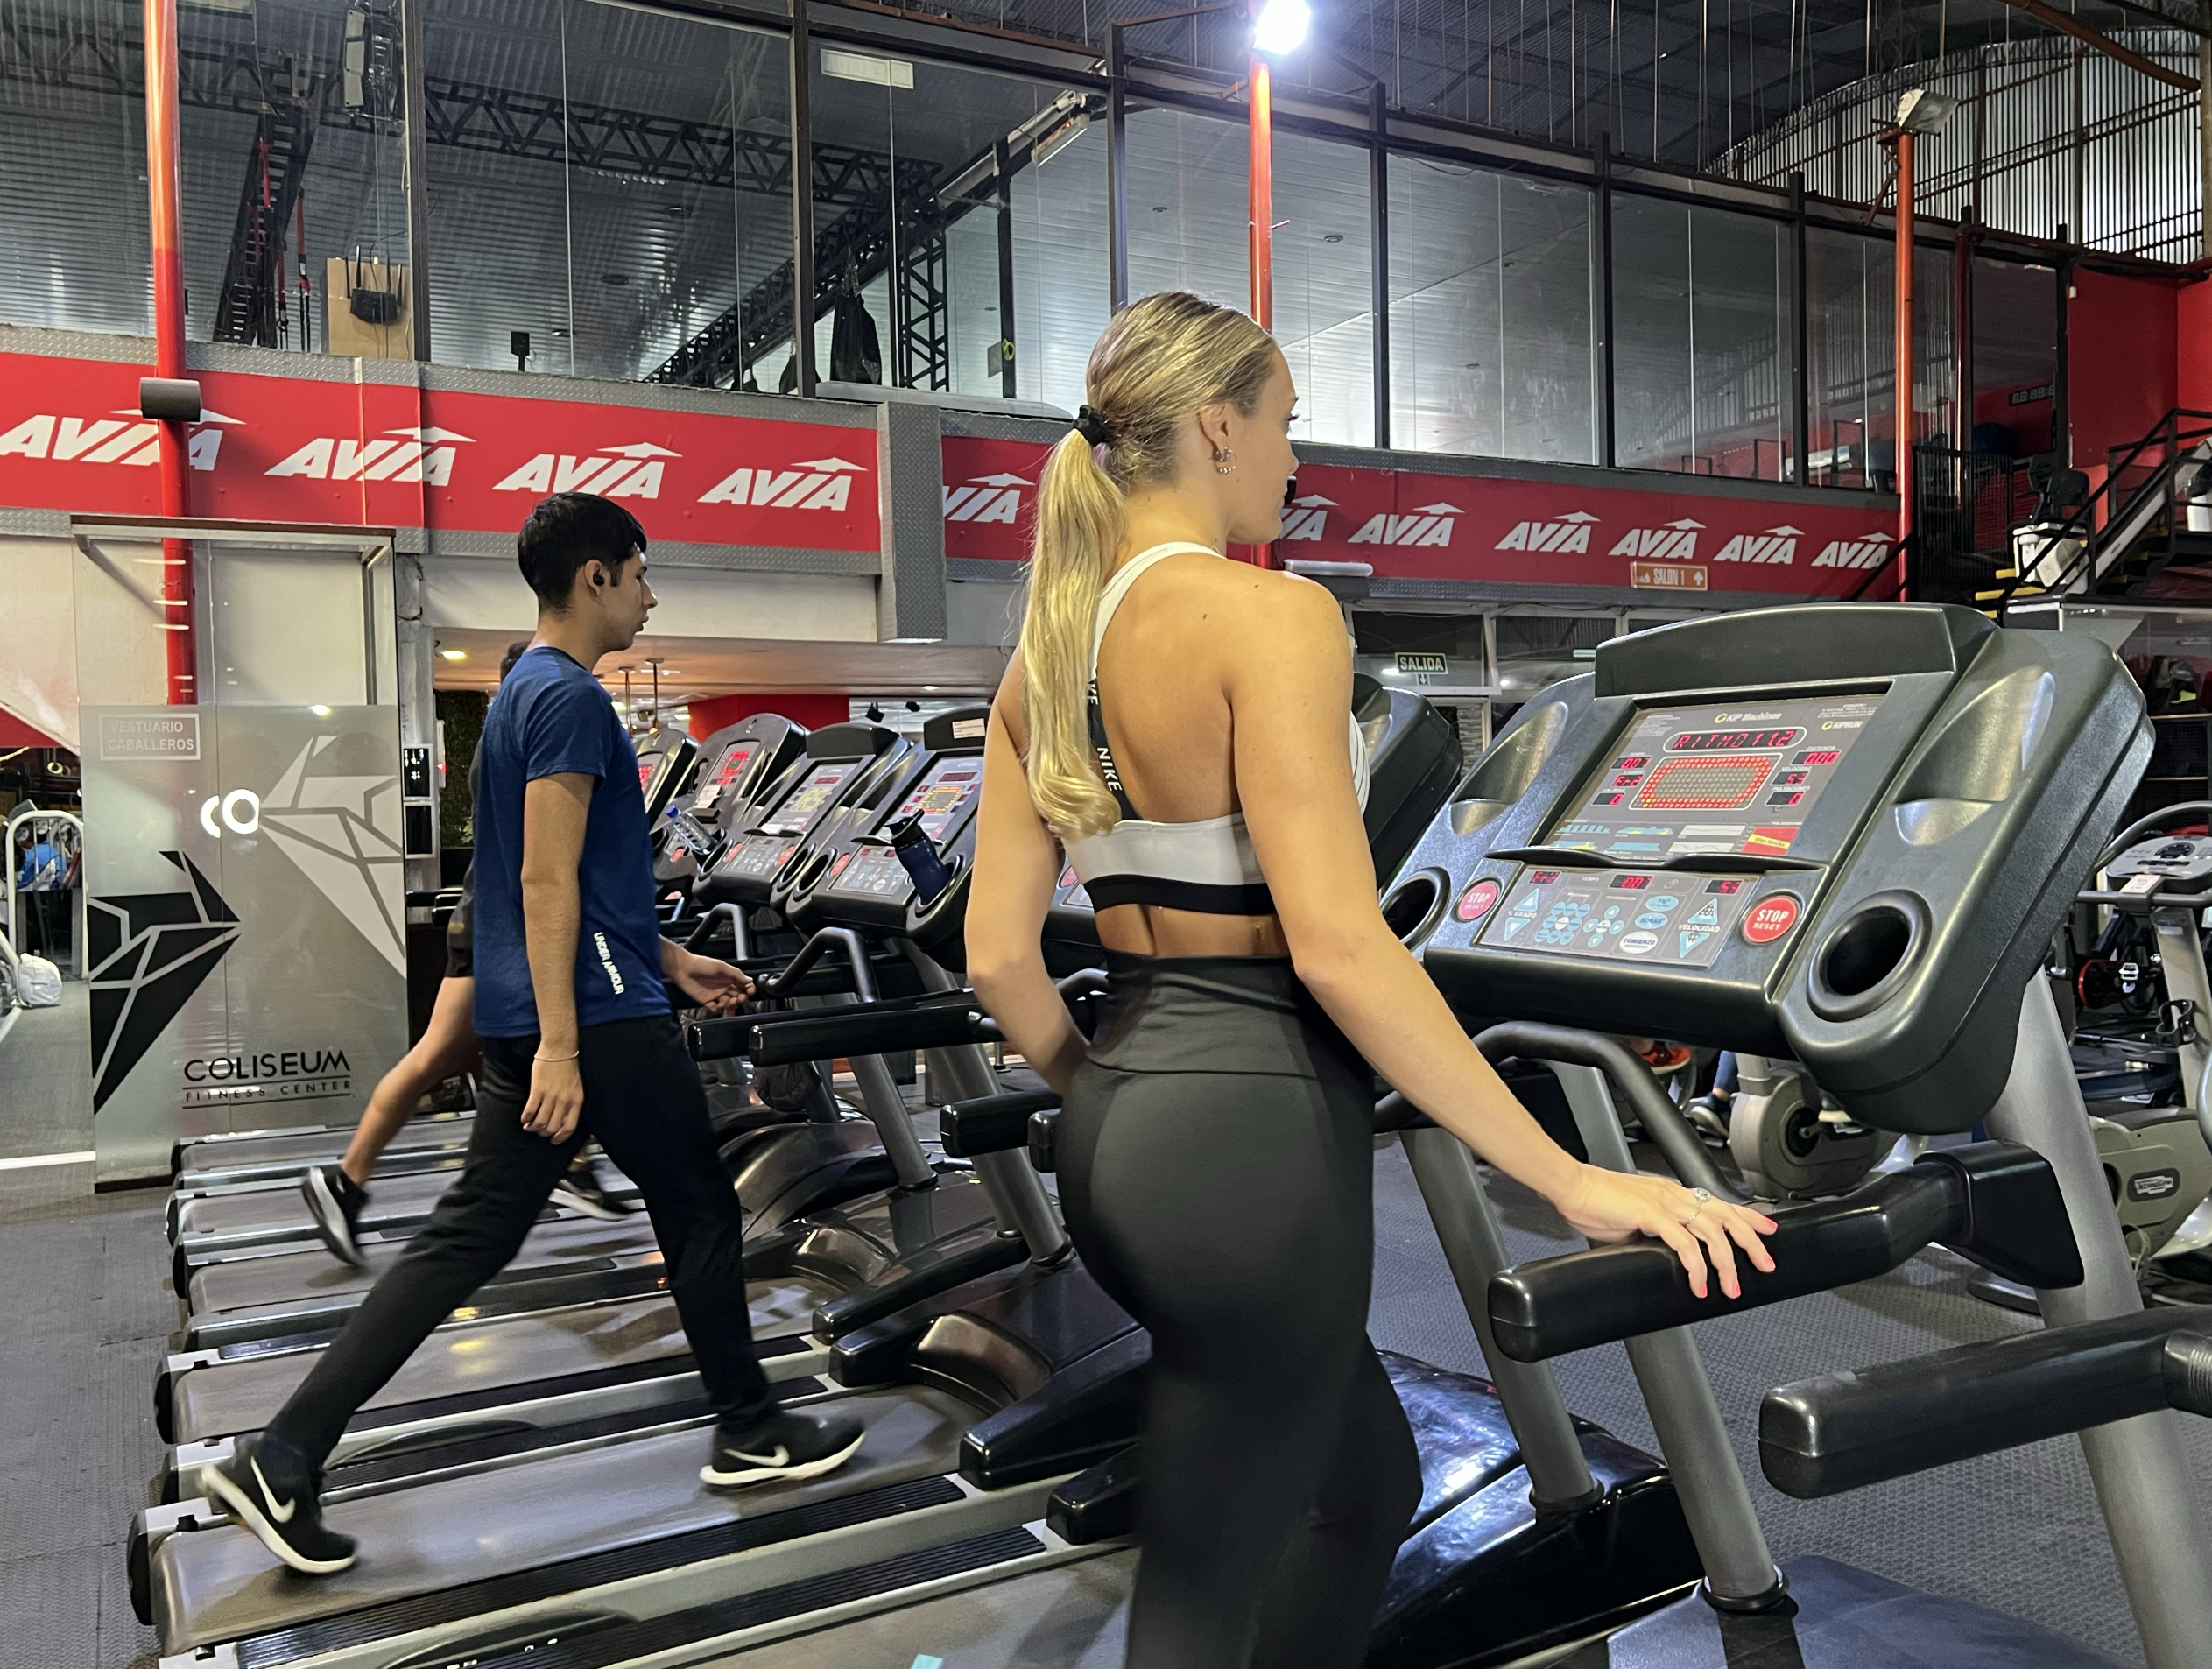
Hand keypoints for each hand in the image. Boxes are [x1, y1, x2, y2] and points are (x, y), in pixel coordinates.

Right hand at [521, 1053, 583, 1142]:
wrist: (560, 1049)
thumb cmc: (568, 1067)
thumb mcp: (576, 1088)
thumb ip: (571, 1103)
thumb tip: (563, 1119)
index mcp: (576, 1101)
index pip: (570, 1127)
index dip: (561, 1137)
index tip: (554, 1140)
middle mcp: (564, 1101)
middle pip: (553, 1128)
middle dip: (544, 1133)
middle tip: (539, 1131)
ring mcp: (551, 1097)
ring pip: (540, 1122)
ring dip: (532, 1127)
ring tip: (529, 1126)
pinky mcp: (538, 1091)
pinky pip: (530, 1111)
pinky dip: (525, 1118)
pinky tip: (524, 1118)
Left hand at [670, 950, 754, 1014]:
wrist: (683, 969)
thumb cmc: (702, 964)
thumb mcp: (722, 967)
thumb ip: (736, 974)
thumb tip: (750, 981)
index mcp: (729, 978)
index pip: (743, 986)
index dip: (748, 990)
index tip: (750, 992)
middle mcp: (724, 987)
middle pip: (738, 996)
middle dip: (741, 999)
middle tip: (740, 998)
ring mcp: (715, 994)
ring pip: (728, 1004)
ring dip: (730, 1004)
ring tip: (727, 1001)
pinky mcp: (706, 1001)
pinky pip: (715, 1008)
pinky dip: (717, 1009)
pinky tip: (716, 1004)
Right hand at [1554, 1165, 1777, 1299]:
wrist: (1571, 1186)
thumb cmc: (1595, 1201)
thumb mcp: (1634, 1219)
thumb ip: (1655, 1232)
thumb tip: (1665, 1253)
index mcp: (1671, 1192)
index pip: (1719, 1203)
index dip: (1747, 1218)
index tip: (1766, 1231)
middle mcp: (1673, 1194)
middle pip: (1726, 1216)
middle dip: (1750, 1243)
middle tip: (1764, 1264)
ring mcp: (1664, 1203)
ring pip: (1711, 1232)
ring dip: (1726, 1263)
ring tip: (1729, 1287)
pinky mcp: (1650, 1214)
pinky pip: (1684, 1243)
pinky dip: (1696, 1266)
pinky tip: (1697, 1283)